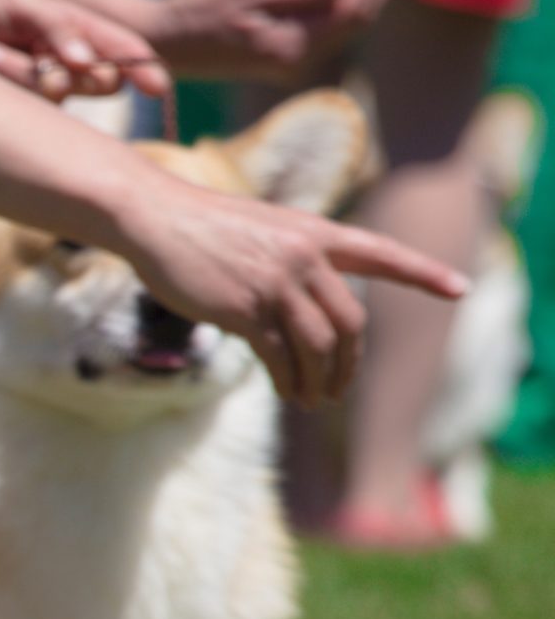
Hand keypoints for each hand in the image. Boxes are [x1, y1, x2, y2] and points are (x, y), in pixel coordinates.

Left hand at [0, 0, 172, 100]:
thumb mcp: (12, 1)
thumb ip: (54, 23)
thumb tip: (87, 60)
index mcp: (71, 26)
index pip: (120, 48)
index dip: (142, 67)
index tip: (156, 88)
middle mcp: (61, 60)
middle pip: (101, 81)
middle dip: (74, 69)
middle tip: (38, 53)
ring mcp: (36, 90)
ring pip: (62, 96)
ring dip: (30, 74)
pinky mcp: (12, 113)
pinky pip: (31, 111)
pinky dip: (12, 86)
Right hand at [113, 175, 465, 404]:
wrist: (157, 218)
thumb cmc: (202, 227)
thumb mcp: (264, 231)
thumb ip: (294, 262)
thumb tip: (303, 309)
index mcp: (317, 234)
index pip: (383, 254)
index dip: (423, 273)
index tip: (460, 290)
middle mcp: (305, 257)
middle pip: (350, 321)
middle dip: (349, 363)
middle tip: (338, 388)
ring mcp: (276, 283)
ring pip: (319, 345)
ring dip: (320, 380)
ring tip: (312, 400)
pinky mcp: (244, 309)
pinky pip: (279, 355)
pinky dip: (289, 380)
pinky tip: (287, 391)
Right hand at [142, 0, 416, 82]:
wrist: (164, 45)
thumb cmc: (197, 11)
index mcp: (290, 45)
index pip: (352, 8)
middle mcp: (298, 60)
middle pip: (357, 18)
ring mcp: (293, 62)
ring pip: (347, 24)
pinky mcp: (286, 56)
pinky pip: (330, 28)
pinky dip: (348, 0)